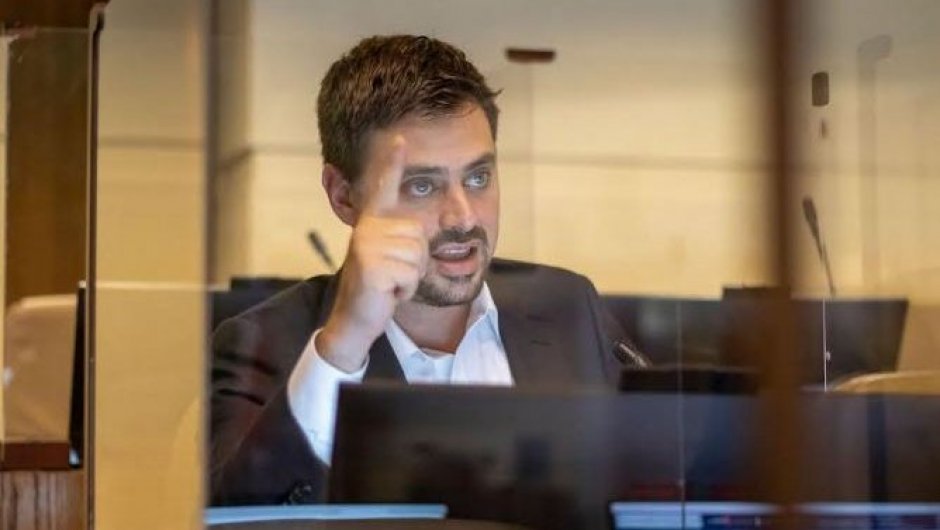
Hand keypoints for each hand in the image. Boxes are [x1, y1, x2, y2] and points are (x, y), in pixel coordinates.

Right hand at [316, 137, 427, 372]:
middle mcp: (366, 228)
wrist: (355, 320)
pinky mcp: (372, 266)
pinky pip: (411, 274)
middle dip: (416, 262)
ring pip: (418, 255)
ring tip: (390, 283)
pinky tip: (388, 293)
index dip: (391, 161)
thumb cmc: (379, 288)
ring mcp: (366, 246)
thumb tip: (420, 232)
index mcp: (371, 222)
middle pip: (419, 235)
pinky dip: (406, 290)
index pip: (382, 187)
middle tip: (393, 274)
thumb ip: (401, 239)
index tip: (400, 137)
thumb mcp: (390, 257)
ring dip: (411, 277)